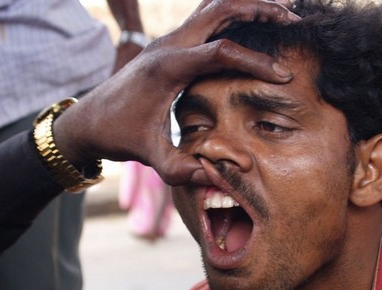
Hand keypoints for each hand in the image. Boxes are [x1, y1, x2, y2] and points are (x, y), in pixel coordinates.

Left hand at [54, 0, 298, 185]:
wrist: (87, 120)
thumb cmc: (118, 136)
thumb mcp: (151, 157)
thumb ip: (184, 169)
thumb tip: (219, 179)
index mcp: (167, 67)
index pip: (222, 51)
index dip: (256, 61)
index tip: (284, 75)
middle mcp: (168, 45)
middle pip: (221, 8)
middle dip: (260, 10)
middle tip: (294, 21)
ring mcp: (167, 41)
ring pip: (213, 7)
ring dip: (246, 7)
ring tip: (280, 16)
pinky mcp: (169, 46)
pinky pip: (205, 20)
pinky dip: (231, 17)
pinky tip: (250, 30)